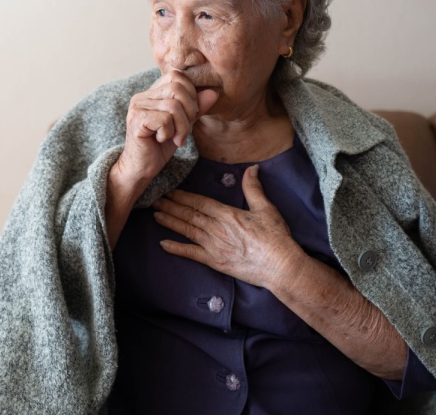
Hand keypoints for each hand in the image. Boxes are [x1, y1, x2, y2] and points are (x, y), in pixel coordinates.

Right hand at [113, 71, 218, 188]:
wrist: (141, 168)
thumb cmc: (160, 146)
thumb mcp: (184, 124)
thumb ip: (196, 108)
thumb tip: (213, 92)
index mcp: (152, 92)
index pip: (177, 76)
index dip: (190, 94)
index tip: (189, 116)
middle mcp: (142, 96)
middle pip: (177, 88)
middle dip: (189, 111)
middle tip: (184, 131)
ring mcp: (137, 107)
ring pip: (173, 105)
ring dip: (181, 127)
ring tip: (176, 139)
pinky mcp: (136, 120)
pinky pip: (164, 120)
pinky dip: (169, 133)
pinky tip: (161, 140)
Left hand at [152, 164, 304, 288]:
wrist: (280, 267)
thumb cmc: (276, 238)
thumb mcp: (266, 209)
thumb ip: (254, 189)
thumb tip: (252, 168)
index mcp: (227, 214)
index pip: (199, 202)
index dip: (182, 196)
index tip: (170, 190)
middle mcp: (216, 229)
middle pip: (189, 214)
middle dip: (170, 206)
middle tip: (154, 199)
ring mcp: (214, 246)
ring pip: (187, 230)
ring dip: (170, 222)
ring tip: (155, 215)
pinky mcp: (215, 262)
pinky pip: (191, 254)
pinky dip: (176, 248)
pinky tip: (163, 244)